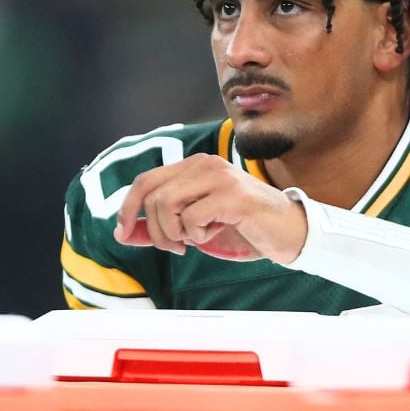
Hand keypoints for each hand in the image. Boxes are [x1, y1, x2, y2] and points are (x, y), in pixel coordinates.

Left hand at [113, 154, 306, 262]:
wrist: (287, 232)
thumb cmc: (242, 227)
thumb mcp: (194, 227)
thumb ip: (160, 227)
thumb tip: (123, 233)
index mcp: (194, 165)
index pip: (145, 180)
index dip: (127, 208)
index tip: (122, 234)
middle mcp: (205, 163)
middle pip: (152, 195)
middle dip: (154, 230)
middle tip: (176, 247)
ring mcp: (219, 176)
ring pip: (166, 204)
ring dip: (174, 233)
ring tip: (195, 239)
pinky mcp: (232, 194)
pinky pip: (192, 217)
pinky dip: (197, 234)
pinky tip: (215, 232)